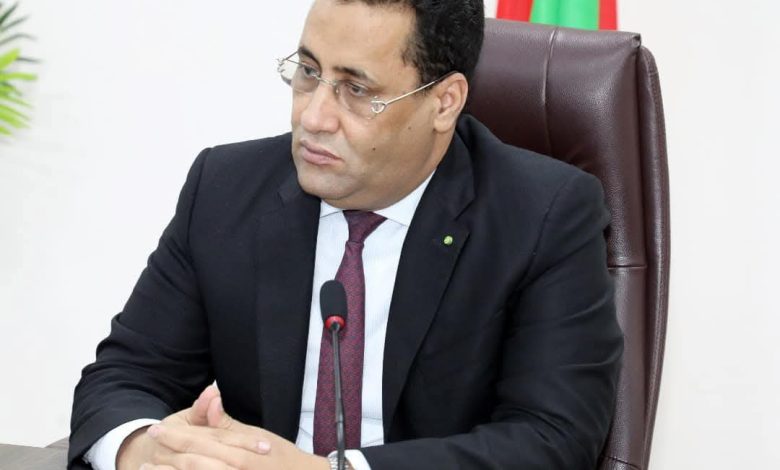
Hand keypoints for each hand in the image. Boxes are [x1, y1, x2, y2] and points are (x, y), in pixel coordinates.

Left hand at [140, 386, 328, 469]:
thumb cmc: (281, 457)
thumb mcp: (256, 437)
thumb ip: (227, 424)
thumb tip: (211, 395)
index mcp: (239, 450)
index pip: (201, 440)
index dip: (176, 435)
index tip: (157, 430)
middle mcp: (235, 466)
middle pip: (193, 461)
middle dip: (168, 455)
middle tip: (147, 452)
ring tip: (150, 468)